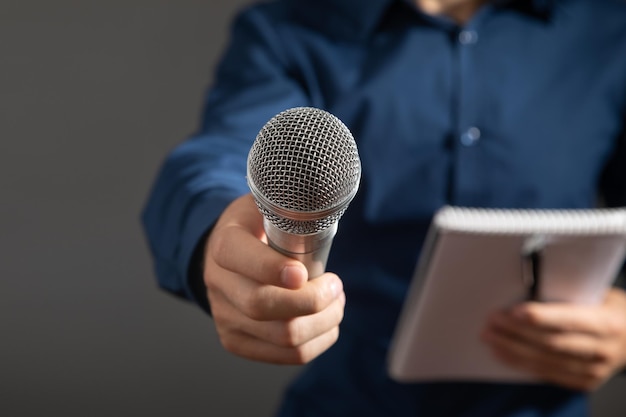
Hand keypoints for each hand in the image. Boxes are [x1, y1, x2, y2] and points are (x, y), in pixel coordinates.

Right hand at [203, 194, 345, 363]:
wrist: (226, 253)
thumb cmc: (257, 226)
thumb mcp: (267, 203)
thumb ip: (289, 205)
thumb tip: (325, 204)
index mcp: (224, 244)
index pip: (243, 260)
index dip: (275, 269)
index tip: (306, 272)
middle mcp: (218, 283)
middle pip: (264, 306)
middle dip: (313, 301)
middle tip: (335, 286)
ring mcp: (225, 316)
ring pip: (282, 337)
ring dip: (323, 323)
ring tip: (336, 303)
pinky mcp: (236, 340)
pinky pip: (285, 356)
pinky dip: (317, 342)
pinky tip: (327, 323)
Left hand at [482, 287, 625, 390]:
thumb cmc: (610, 309)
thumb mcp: (599, 294)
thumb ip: (569, 293)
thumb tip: (527, 284)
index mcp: (606, 323)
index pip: (569, 321)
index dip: (540, 317)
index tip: (513, 311)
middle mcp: (602, 349)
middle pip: (551, 343)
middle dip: (516, 333)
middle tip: (491, 321)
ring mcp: (594, 370)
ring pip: (545, 361)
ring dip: (511, 349)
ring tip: (490, 337)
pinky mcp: (584, 382)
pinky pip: (547, 374)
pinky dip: (521, 364)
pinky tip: (502, 353)